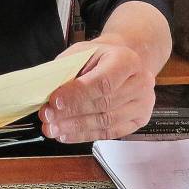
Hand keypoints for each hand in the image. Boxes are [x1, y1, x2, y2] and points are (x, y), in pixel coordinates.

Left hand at [39, 42, 155, 142]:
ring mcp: (142, 104)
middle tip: (47, 116)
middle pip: (103, 104)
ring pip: (105, 121)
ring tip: (52, 128)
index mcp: (127, 60)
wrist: (120, 63)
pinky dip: (84, 135)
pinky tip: (66, 134)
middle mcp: (140, 82)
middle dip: (71, 112)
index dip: (77, 95)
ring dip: (75, 127)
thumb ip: (66, 70)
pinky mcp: (138, 120)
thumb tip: (46, 90)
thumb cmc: (99, 58)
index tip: (54, 102)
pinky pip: (109, 133)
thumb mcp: (80, 53)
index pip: (102, 82)